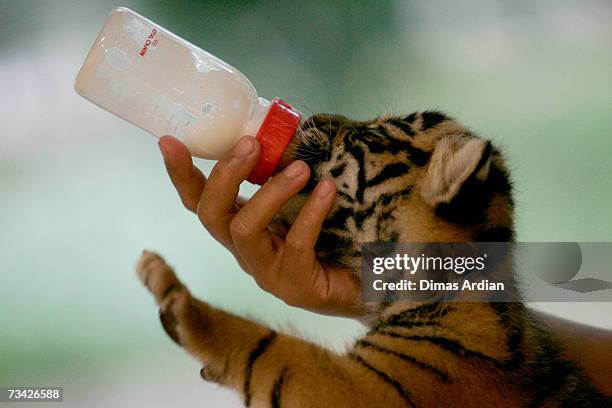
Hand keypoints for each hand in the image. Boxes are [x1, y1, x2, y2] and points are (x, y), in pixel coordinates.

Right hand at [157, 135, 361, 316]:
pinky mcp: (295, 287)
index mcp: (241, 226)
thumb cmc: (334, 237)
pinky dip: (310, 213)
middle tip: (251, 144)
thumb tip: (290, 129)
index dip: (181, 174)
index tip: (169, 141)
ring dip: (270, 192)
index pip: (200, 201)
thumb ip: (287, 172)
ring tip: (301, 169)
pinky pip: (295, 245)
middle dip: (224, 176)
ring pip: (244, 230)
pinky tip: (327, 191)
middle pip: (211, 215)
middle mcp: (245, 251)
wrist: (367, 284)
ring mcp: (267, 273)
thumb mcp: (304, 198)